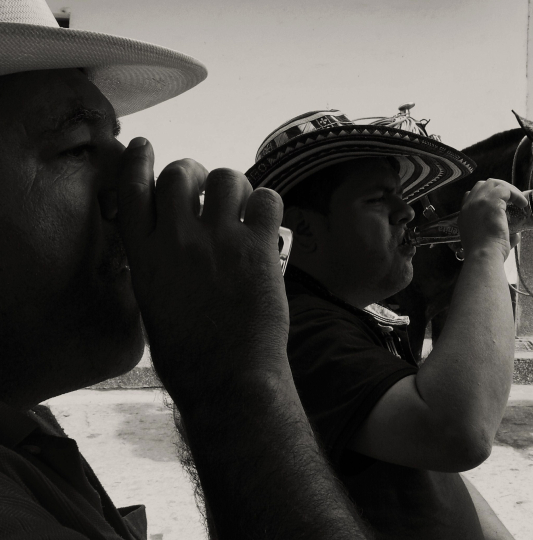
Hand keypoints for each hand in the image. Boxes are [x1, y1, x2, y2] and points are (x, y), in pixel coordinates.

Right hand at [116, 138, 288, 405]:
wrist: (227, 380)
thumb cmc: (190, 355)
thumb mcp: (155, 304)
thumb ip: (161, 263)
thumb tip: (177, 238)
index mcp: (145, 256)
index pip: (132, 189)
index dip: (139, 160)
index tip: (146, 146)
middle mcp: (178, 240)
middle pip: (179, 174)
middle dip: (194, 173)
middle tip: (206, 186)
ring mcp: (219, 241)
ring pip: (226, 177)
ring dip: (235, 186)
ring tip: (241, 206)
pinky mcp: (257, 249)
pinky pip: (266, 199)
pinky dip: (267, 204)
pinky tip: (266, 221)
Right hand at [458, 179, 526, 260]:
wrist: (483, 255)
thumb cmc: (486, 254)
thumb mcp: (487, 242)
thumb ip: (499, 235)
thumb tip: (516, 235)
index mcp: (464, 215)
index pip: (471, 195)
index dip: (485, 195)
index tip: (497, 202)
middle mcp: (469, 205)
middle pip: (483, 185)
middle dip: (498, 188)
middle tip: (510, 198)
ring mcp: (479, 202)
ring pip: (494, 184)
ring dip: (508, 189)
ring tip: (518, 199)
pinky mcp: (491, 201)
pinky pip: (505, 189)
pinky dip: (515, 194)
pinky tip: (522, 203)